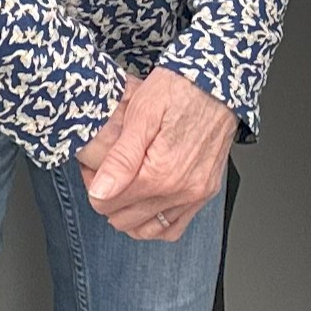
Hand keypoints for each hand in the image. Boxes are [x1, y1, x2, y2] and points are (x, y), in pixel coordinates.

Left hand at [76, 69, 234, 240]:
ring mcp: (197, 194)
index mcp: (161, 174)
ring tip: (122, 189)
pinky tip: (147, 204)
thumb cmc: (179, 88)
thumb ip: (120, 159)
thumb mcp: (141, 114)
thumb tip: (101, 192)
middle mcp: (182, 190)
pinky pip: (176, 226)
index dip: (93, 187)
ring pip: (151, 230)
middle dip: (108, 199)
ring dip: (130, 216)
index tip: (93, 169)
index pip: (109, 203)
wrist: (218, 81)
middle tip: (104, 174)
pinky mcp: (206, 191)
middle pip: (126, 220)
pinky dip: (157, 222)